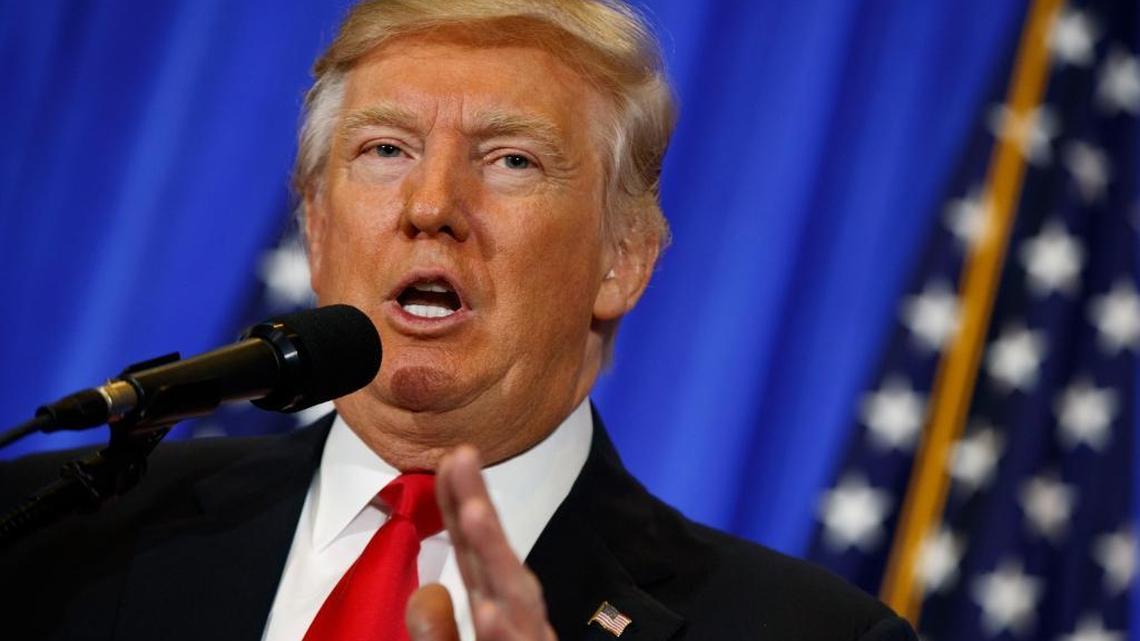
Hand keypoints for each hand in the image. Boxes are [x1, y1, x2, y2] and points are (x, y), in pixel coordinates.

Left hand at [406, 446, 557, 640]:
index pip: (470, 549)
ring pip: (512, 594)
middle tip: (463, 456)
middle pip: (492, 555)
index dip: (457, 503)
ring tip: (474, 513)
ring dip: (494, 552)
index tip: (448, 459)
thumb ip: (437, 631)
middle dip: (479, 504)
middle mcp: (511, 613)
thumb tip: (427, 591)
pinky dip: (501, 631)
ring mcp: (524, 636)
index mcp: (490, 605)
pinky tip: (488, 612)